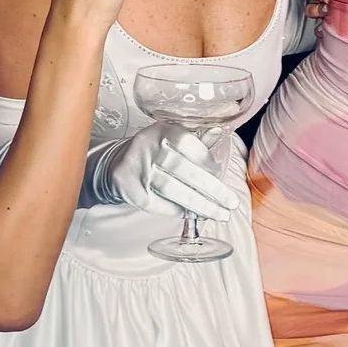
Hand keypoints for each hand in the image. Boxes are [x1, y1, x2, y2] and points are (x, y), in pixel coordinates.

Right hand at [87, 120, 240, 220]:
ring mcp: (140, 172)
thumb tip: (220, 132)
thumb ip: (196, 140)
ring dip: (200, 205)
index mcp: (162, 131)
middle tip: (231, 203)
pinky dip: (181, 211)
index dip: (208, 162)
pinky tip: (196, 215)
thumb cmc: (153, 151)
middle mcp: (149, 149)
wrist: (116, 166)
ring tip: (219, 215)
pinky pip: (162, 205)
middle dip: (212, 190)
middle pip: (185, 171)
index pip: (190, 145)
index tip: (220, 174)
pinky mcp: (134, 193)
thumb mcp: (171, 139)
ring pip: (175, 191)